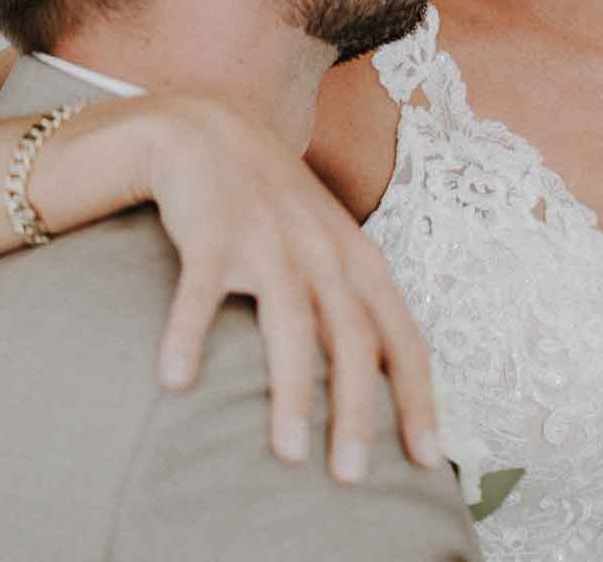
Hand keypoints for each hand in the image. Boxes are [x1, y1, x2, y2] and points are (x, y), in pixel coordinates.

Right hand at [130, 96, 439, 484]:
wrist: (211, 127)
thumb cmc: (277, 204)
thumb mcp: (329, 246)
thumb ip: (352, 304)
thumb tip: (382, 383)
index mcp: (358, 259)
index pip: (401, 336)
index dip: (417, 397)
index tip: (425, 459)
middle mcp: (322, 250)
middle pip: (351, 338)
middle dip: (355, 410)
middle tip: (351, 475)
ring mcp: (269, 238)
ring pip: (289, 320)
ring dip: (290, 388)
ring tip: (287, 451)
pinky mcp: (212, 231)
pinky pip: (202, 289)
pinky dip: (189, 333)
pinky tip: (177, 380)